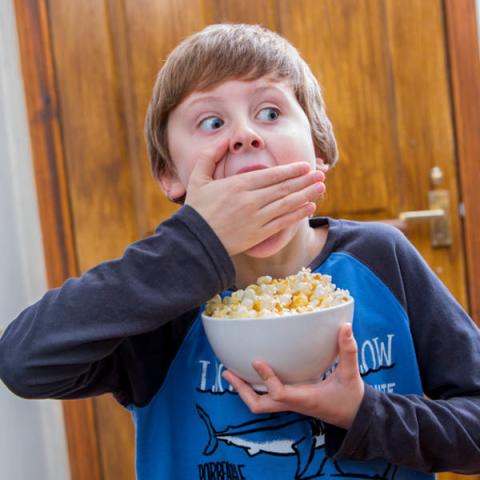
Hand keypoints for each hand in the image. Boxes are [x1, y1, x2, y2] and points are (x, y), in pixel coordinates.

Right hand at [185, 141, 325, 255]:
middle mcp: (251, 200)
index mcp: (238, 184)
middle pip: (283, 187)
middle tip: (320, 174)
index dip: (291, 170)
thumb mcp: (197, 179)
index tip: (304, 166)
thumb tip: (225, 140)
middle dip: (304, 180)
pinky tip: (309, 207)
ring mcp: (256, 218)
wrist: (196, 241)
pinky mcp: (258, 234)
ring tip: (320, 187)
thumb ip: (209, 157)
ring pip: (287, 203)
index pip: (271, 174)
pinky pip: (282, 222)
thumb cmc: (196, 210)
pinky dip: (297, 214)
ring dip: (306, 194)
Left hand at [223, 323, 363, 428]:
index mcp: (306, 398)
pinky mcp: (291, 400)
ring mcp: (290, 404)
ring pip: (260, 404)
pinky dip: (255, 387)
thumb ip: (348, 351)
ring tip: (230, 372)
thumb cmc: (351, 397)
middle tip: (228, 372)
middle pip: (260, 405)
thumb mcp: (350, 374)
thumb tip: (345, 327)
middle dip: (242, 390)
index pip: (280, 394)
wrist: (354, 417)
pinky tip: (250, 373)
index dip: (266, 379)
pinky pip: (267, 397)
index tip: (256, 360)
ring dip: (244, 390)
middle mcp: (294, 403)